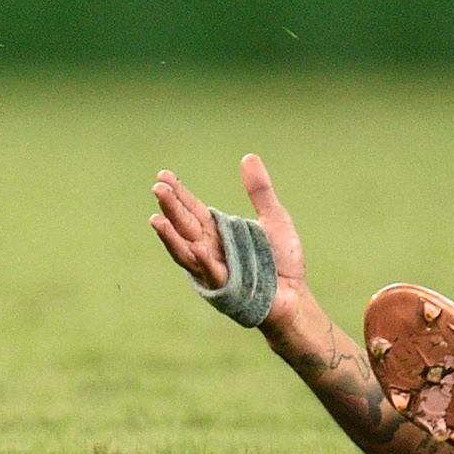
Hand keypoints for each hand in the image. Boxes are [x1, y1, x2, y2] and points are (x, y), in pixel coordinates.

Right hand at [150, 154, 308, 329]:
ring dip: (171, 237)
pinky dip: (204, 262)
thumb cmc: (281, 262)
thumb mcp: (274, 218)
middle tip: (158, 188)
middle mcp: (211, 250)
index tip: (164, 175)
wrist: (296, 296)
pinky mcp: (227, 289)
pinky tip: (197, 247)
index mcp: (219, 232)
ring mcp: (215, 270)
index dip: (179, 193)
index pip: (193, 209)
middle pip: (186, 226)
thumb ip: (260, 191)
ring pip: (187, 252)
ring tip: (157, 219)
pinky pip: (213, 274)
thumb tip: (249, 157)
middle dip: (171, 208)